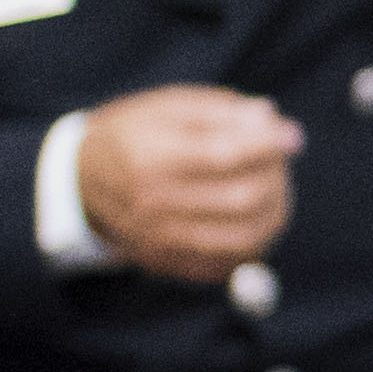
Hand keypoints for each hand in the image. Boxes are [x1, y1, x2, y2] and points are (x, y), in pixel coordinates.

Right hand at [73, 85, 296, 278]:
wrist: (80, 180)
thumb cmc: (132, 134)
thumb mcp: (167, 107)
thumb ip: (220, 110)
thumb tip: (270, 120)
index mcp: (150, 157)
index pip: (226, 155)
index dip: (268, 145)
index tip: (292, 136)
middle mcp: (152, 204)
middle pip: (241, 199)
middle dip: (275, 176)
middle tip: (277, 160)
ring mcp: (159, 239)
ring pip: (243, 237)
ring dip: (274, 210)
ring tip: (271, 186)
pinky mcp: (166, 262)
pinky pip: (227, 264)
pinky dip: (253, 242)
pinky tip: (254, 215)